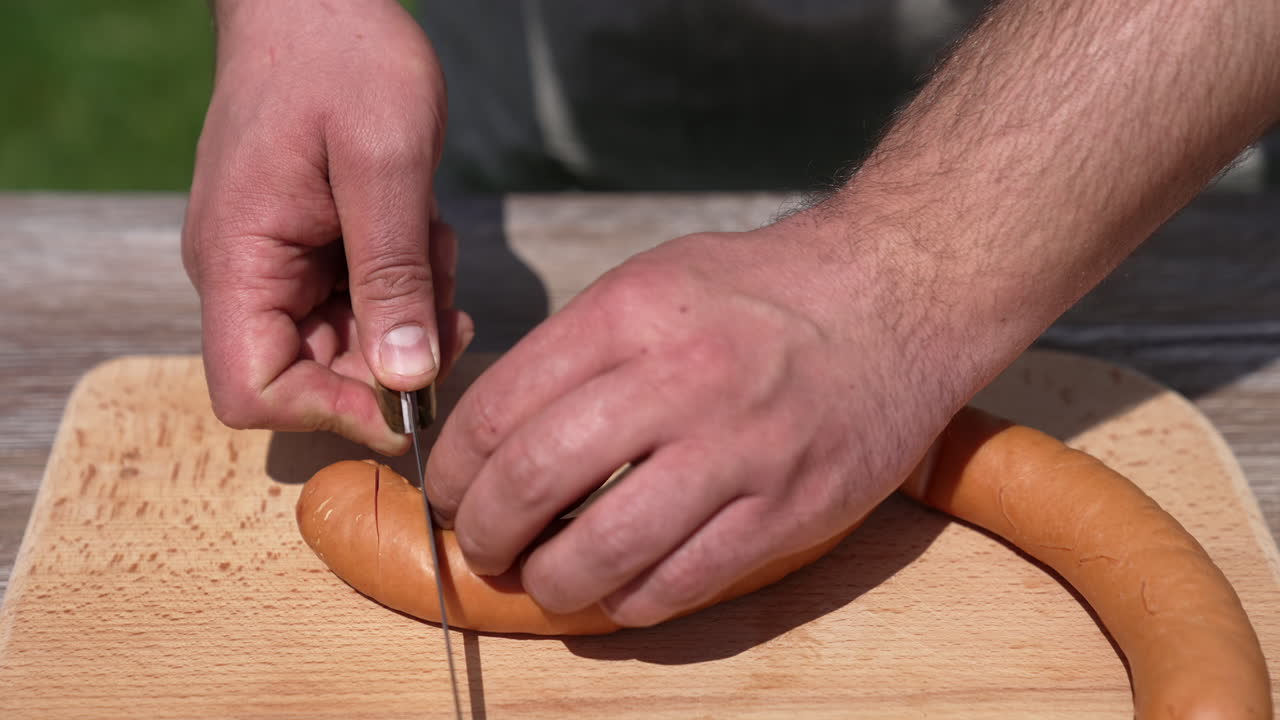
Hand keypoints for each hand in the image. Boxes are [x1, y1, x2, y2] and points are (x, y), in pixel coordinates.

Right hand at [182, 0, 470, 453]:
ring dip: (410, 311)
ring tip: (432, 238)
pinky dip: (406, 282)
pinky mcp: (309, 249)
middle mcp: (246, 275)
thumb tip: (406, 382)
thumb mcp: (386, 164)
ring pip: (352, 340)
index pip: (253, 392)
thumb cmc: (344, 58)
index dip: (331, 414)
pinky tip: (424, 229)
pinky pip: (363, 300)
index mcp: (240, 260)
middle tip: (447, 299)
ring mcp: (277, 262)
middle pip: (316, 375)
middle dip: (396, 354)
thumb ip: (394, 276)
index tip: (410, 398)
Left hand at [425, 212, 969, 626]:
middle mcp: (680, 380)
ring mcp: (738, 451)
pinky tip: (619, 587)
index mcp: (632, 314)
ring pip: (602, 549)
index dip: (454, 467)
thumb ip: (580, 347)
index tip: (451, 492)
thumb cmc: (765, 290)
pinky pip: (680, 582)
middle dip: (484, 532)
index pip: (501, 405)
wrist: (897, 294)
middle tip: (482, 545)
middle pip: (534, 480)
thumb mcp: (657, 280)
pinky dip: (629, 600)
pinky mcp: (786, 509)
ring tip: (542, 578)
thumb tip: (504, 429)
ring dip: (549, 582)